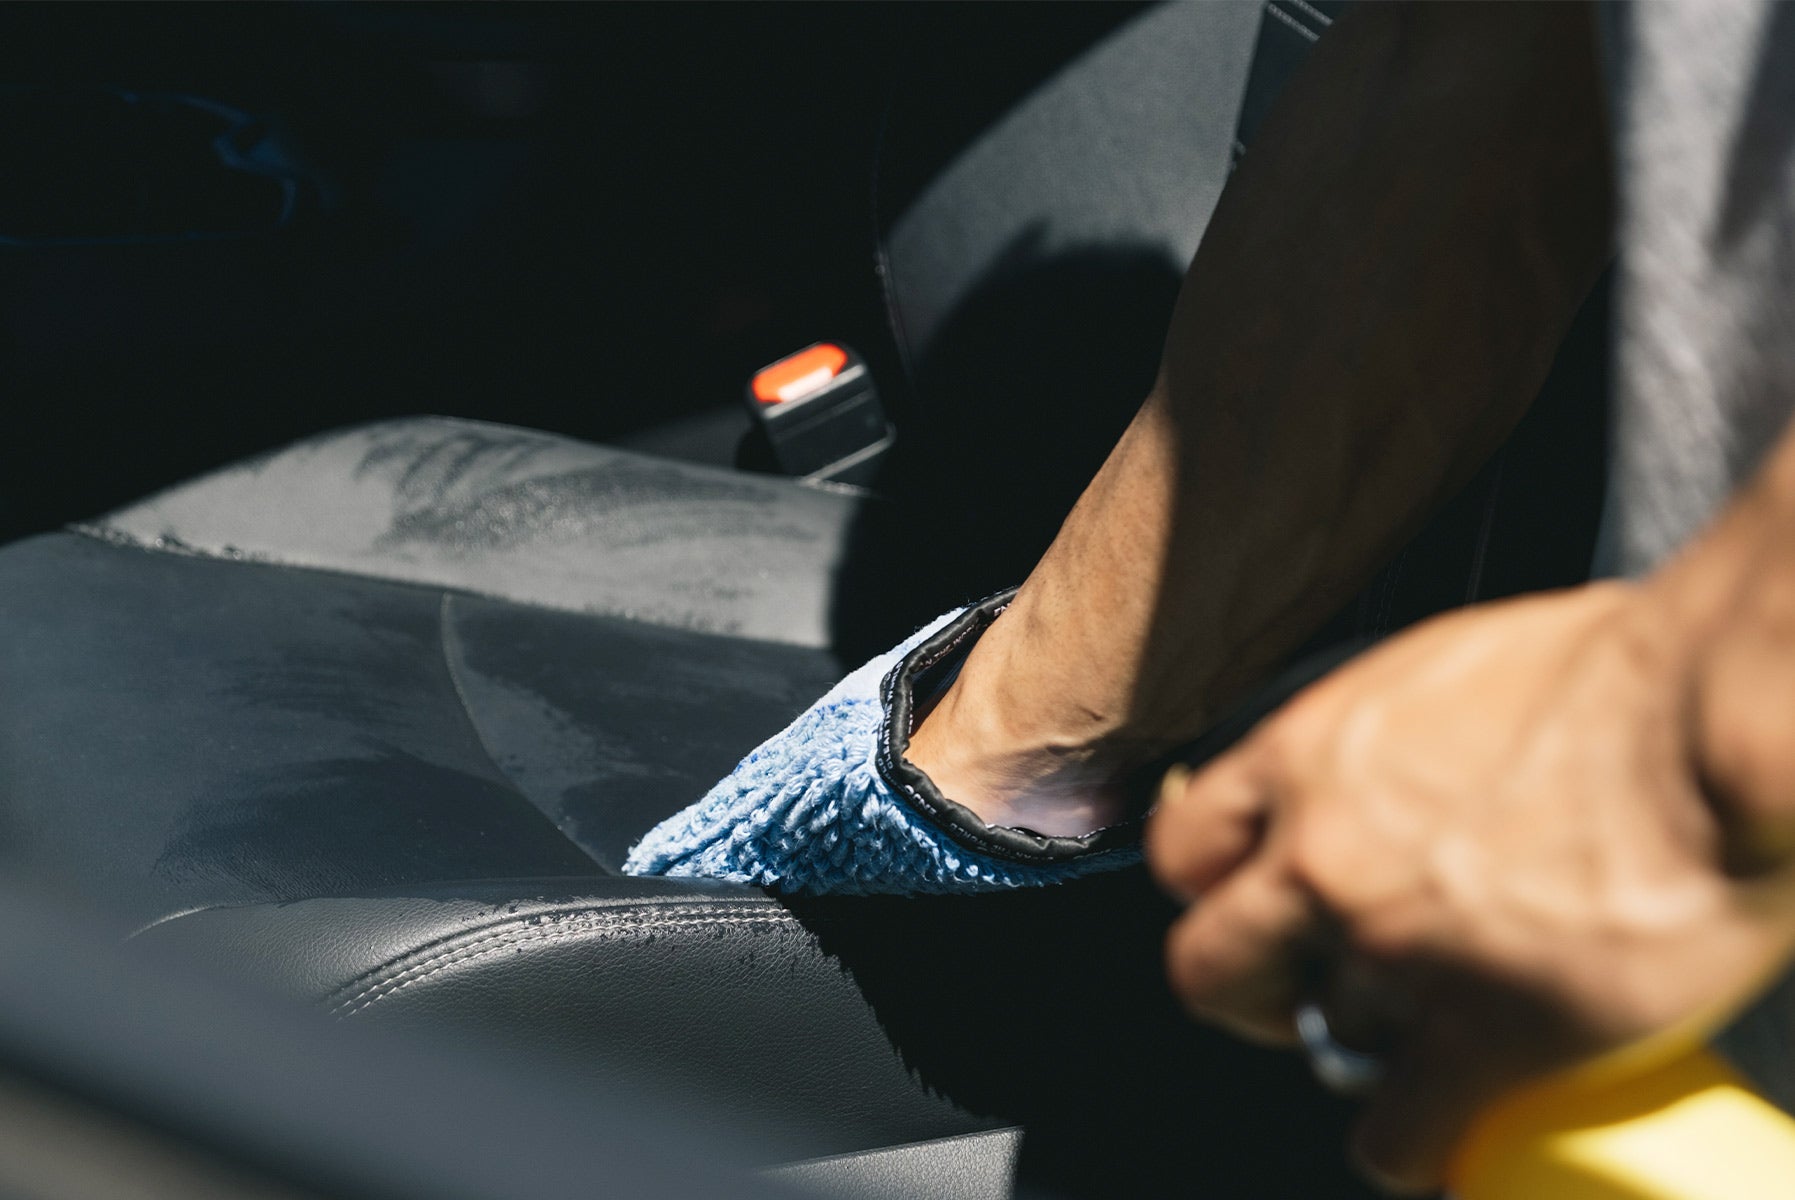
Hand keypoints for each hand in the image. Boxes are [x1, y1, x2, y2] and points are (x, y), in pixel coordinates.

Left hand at [1146, 582, 1794, 1191]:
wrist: (1708, 712)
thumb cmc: (1613, 668)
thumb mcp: (1446, 668)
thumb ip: (1386, 740)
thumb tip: (1398, 770)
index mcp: (1311, 756)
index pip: (1187, 846)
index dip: (1217, 889)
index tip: (1248, 904)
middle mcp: (1325, 853)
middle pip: (1212, 961)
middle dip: (1249, 987)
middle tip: (1294, 993)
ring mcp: (1394, 950)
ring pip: (1326, 1038)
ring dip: (1366, 1046)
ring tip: (1412, 1040)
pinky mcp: (1483, 1033)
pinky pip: (1400, 1129)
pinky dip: (1409, 1142)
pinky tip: (1432, 1133)